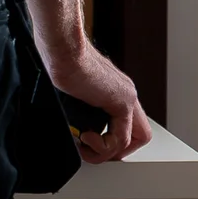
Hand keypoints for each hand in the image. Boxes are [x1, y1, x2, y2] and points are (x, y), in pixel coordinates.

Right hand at [44, 40, 153, 163]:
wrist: (61, 46)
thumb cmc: (58, 57)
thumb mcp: (70, 88)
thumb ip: (77, 106)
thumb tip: (67, 124)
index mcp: (113, 88)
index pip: (126, 123)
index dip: (111, 140)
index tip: (90, 143)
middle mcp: (125, 92)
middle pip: (139, 134)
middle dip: (117, 151)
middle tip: (95, 152)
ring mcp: (126, 97)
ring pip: (132, 140)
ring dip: (106, 152)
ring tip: (85, 147)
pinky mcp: (121, 101)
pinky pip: (121, 139)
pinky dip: (103, 146)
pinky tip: (86, 137)